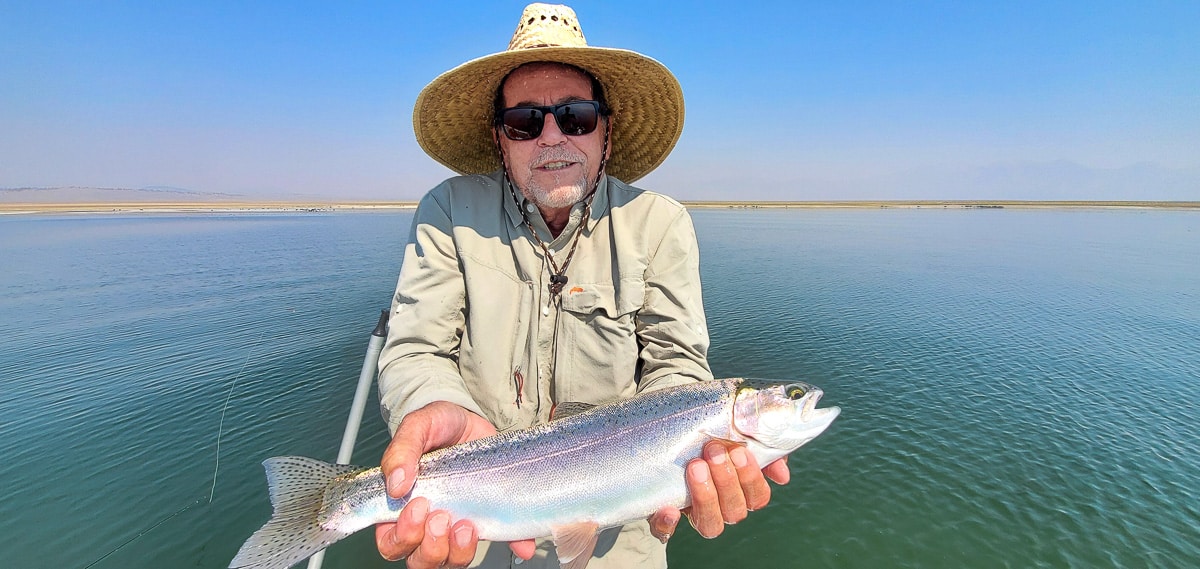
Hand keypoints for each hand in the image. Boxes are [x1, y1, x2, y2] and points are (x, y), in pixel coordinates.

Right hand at [375, 401, 535, 566]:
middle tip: (442, 517)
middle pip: (420, 560)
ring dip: (459, 551)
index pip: (391, 542)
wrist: (470, 418)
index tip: (419, 508)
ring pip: (452, 561)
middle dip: (431, 547)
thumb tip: (396, 484)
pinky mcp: (488, 520)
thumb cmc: (438, 426)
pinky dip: (513, 544)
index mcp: (402, 508)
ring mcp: (458, 525)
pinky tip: (520, 542)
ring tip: (468, 525)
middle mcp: (427, 524)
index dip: (402, 536)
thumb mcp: (417, 427)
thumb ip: (401, 451)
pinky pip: (501, 541)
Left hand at [648, 441, 790, 541]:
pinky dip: (667, 523)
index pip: (757, 497)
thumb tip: (782, 475)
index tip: (740, 453)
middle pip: (735, 510)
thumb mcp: (737, 435)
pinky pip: (665, 530)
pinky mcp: (665, 517)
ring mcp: (695, 514)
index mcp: (742, 492)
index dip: (751, 478)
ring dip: (705, 496)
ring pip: (710, 524)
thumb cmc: (712, 435)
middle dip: (727, 480)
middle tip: (714, 451)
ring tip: (696, 466)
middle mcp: (723, 508)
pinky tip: (670, 509)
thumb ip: (763, 450)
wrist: (671, 435)